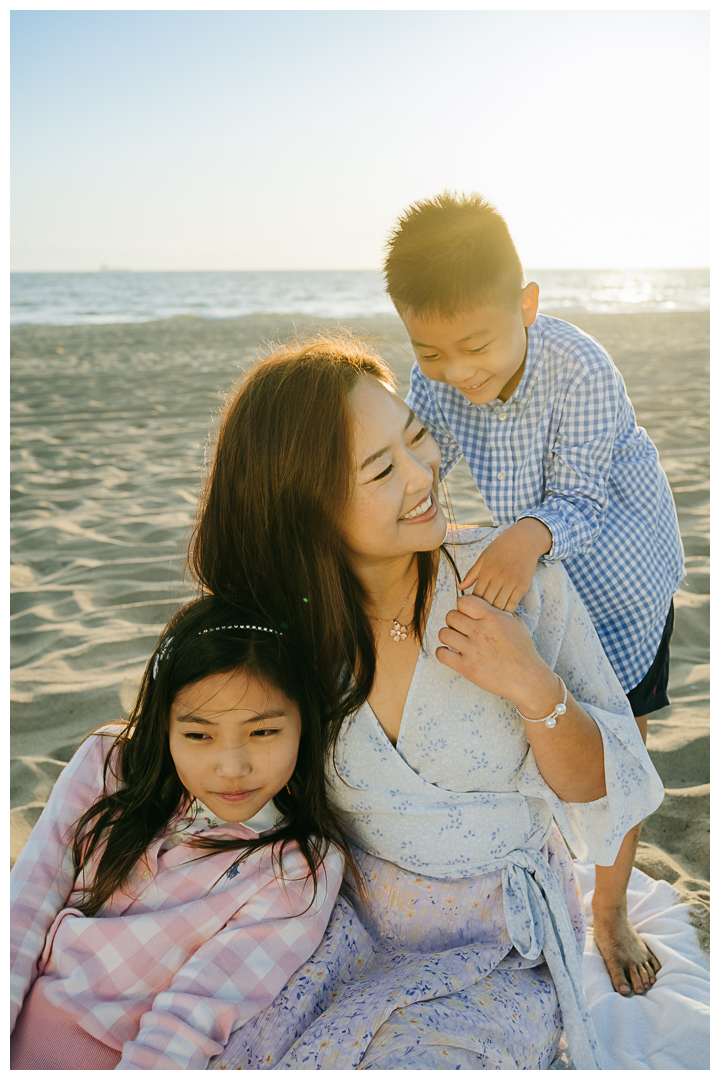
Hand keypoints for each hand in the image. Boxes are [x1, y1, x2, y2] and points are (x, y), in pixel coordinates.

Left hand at [436, 593, 559, 715]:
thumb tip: (482, 605)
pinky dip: (443, 653)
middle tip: (462, 630)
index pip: (463, 601)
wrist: (527, 679)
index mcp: (492, 618)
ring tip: (457, 642)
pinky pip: (441, 654)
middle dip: (454, 622)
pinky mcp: (466, 667)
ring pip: (443, 633)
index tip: (468, 616)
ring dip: (448, 637)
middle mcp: (480, 631)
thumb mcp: (515, 623)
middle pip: (450, 616)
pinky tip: (452, 654)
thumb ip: (496, 612)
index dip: (463, 608)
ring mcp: (472, 650)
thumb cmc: (522, 651)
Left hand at [458, 518, 552, 612]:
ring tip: (488, 621)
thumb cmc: (502, 546)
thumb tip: (459, 587)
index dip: (470, 606)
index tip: (468, 611)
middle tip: (476, 620)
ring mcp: (511, 583)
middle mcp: (498, 578)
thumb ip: (472, 573)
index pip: (475, 595)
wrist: (525, 539)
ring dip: (493, 615)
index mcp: (486, 571)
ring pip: (499, 606)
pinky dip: (507, 612)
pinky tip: (502, 617)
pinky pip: (513, 604)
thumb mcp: (484, 556)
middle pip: (486, 603)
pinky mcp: (522, 586)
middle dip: (480, 613)